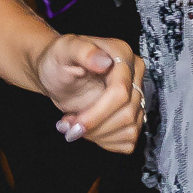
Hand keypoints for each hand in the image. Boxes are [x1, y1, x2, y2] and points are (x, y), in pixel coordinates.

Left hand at [35, 34, 145, 153]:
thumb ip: (82, 51)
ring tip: (74, 127)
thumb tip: (104, 62)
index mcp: (122, 54)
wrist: (56, 74)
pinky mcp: (132, 113)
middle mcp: (134, 74)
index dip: (98, 113)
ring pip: (130, 129)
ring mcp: (135, 94)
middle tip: (69, 127)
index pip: (121, 92)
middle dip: (95, 127)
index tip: (75, 123)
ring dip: (98, 135)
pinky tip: (88, 131)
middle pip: (127, 114)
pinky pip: (128, 138)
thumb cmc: (58, 60)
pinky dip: (106, 141)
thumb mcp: (63, 51)